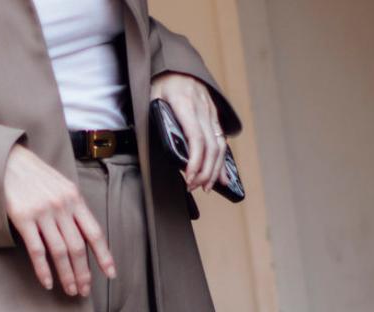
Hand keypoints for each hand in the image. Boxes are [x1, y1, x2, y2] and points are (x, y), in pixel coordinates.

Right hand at [4, 143, 114, 296]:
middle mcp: (61, 206)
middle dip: (83, 273)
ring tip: (70, 290)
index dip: (104, 255)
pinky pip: (37, 250)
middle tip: (85, 291)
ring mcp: (42, 212)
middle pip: (78, 247)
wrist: (8, 161)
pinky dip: (43, 269)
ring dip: (67, 275)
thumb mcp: (62, 186)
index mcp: (74, 198)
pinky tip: (48, 283)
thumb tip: (86, 237)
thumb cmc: (36, 176)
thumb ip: (74, 208)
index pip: (94, 232)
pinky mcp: (23, 218)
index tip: (110, 274)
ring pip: (60, 252)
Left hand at [151, 71, 227, 191]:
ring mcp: (210, 110)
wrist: (173, 62)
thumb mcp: (151, 98)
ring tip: (207, 187)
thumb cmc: (158, 82)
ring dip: (215, 169)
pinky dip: (222, 161)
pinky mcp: (213, 114)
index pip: (196, 139)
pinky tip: (222, 177)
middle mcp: (202, 107)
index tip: (189, 178)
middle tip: (194, 187)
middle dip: (205, 172)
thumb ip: (158, 122)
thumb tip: (167, 152)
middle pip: (211, 146)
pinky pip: (221, 139)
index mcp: (185, 103)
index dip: (195, 162)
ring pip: (219, 145)